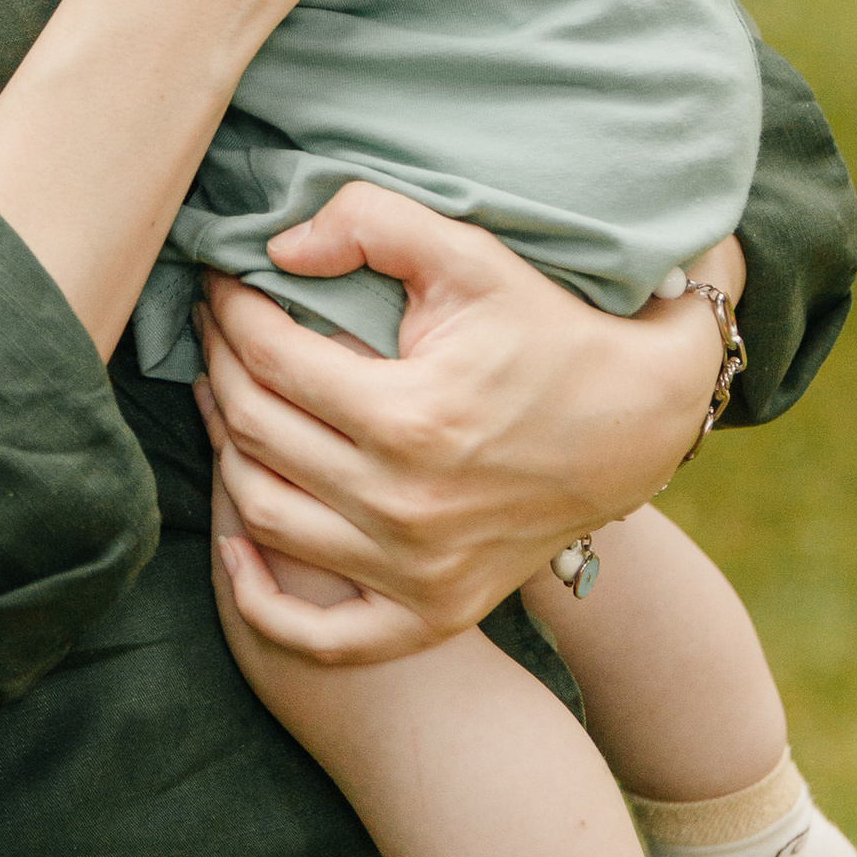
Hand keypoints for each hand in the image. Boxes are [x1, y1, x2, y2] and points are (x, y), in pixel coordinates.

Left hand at [198, 184, 746, 667]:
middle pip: (254, 432)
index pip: (270, 358)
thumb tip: (278, 249)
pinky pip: (318, 635)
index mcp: (408, 417)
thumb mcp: (473, 256)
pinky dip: (256, 598)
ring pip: (263, 516)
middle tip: (215, 326)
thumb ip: (373, 222)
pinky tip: (233, 542)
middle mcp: (404, 507)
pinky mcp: (432, 614)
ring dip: (221, 453)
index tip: (221, 281)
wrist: (641, 423)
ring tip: (222, 398)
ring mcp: (416, 573)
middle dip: (219, 364)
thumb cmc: (550, 329)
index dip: (230, 310)